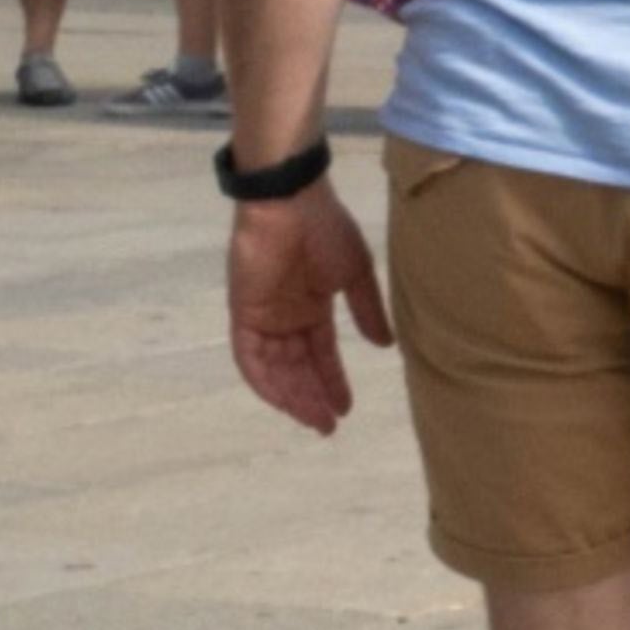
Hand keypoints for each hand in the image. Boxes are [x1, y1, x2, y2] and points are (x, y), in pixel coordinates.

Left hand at [226, 184, 390, 432]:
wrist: (290, 203)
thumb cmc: (326, 230)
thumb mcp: (356, 273)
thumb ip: (367, 310)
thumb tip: (385, 345)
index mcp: (312, 306)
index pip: (321, 353)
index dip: (333, 381)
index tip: (346, 408)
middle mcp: (286, 318)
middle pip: (297, 368)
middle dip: (312, 397)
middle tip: (327, 426)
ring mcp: (264, 317)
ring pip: (275, 369)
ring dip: (292, 396)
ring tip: (312, 419)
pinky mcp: (244, 314)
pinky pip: (250, 357)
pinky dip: (264, 381)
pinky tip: (283, 400)